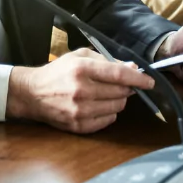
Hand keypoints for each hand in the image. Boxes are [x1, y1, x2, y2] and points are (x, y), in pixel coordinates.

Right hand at [6, 49, 154, 132]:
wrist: (32, 94)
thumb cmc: (57, 72)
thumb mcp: (79, 57)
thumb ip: (106, 60)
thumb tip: (131, 68)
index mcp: (81, 70)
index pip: (119, 75)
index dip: (138, 78)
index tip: (149, 81)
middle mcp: (81, 91)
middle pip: (121, 92)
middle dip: (127, 88)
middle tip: (122, 84)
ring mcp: (80, 111)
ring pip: (117, 108)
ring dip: (118, 100)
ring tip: (106, 94)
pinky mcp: (78, 126)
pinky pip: (108, 121)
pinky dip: (109, 113)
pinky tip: (99, 105)